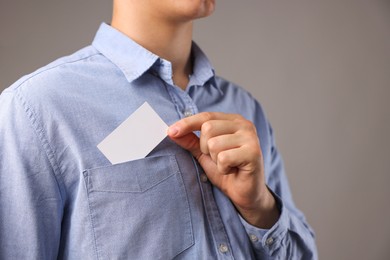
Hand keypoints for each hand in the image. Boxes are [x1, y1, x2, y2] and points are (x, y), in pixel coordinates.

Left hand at [168, 112, 278, 227]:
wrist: (245, 193)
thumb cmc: (227, 170)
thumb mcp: (204, 154)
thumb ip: (191, 141)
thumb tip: (171, 131)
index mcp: (233, 120)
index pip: (205, 117)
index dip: (187, 123)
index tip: (170, 131)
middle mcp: (244, 125)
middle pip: (208, 128)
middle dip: (205, 148)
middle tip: (217, 159)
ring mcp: (250, 137)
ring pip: (214, 144)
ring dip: (215, 160)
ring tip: (227, 165)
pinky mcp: (253, 153)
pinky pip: (223, 157)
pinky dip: (223, 168)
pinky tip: (232, 170)